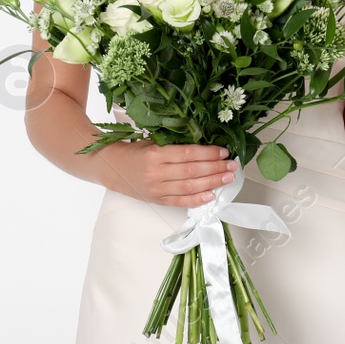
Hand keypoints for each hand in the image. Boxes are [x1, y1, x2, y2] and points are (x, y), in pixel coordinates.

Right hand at [98, 140, 241, 207]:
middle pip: (192, 171)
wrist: (112, 167)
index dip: (208, 154)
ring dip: (211, 183)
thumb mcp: (153, 142)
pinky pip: (180, 201)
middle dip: (215, 169)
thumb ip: (175, 146)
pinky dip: (197, 200)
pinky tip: (211, 196)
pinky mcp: (157, 199)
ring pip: (189, 187)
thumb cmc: (135, 151)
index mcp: (156, 153)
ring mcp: (157, 188)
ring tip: (227, 179)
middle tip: (232, 166)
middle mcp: (157, 172)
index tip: (223, 152)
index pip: (188, 154)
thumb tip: (205, 148)